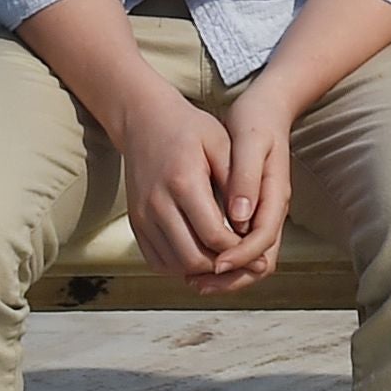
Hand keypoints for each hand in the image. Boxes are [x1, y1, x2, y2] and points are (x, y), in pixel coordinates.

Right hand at [117, 83, 256, 289]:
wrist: (144, 121)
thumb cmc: (188, 129)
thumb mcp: (222, 143)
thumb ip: (238, 182)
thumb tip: (249, 222)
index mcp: (183, 182)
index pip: (214, 235)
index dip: (239, 249)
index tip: (255, 247)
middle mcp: (157, 204)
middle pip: (193, 258)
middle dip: (223, 265)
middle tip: (243, 261)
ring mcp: (142, 216)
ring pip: (174, 265)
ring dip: (202, 269)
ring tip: (224, 259)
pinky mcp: (136, 223)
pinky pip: (157, 261)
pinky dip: (181, 266)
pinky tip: (200, 255)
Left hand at [210, 77, 303, 279]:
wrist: (264, 109)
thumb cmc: (254, 122)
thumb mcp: (249, 142)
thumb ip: (245, 179)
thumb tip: (239, 217)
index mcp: (275, 195)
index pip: (262, 241)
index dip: (238, 257)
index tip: (213, 265)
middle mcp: (271, 210)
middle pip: (259, 261)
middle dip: (230, 277)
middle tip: (196, 282)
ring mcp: (262, 213)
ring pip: (250, 260)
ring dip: (223, 274)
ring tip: (190, 277)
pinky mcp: (250, 213)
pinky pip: (239, 249)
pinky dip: (219, 259)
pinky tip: (192, 257)